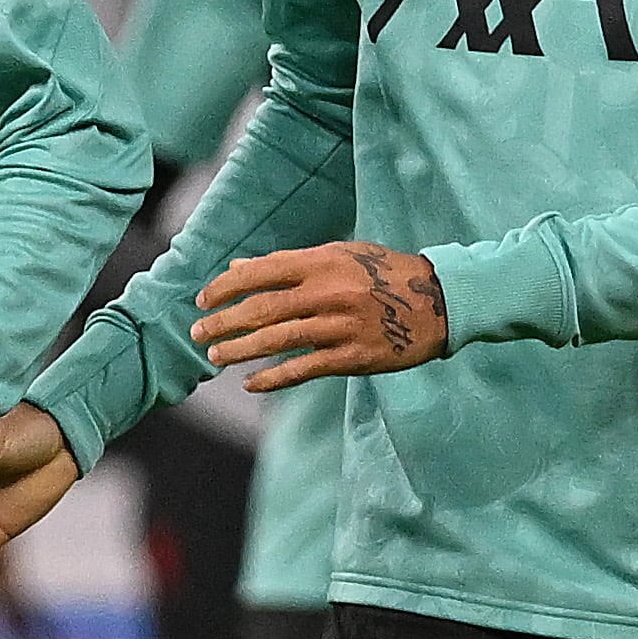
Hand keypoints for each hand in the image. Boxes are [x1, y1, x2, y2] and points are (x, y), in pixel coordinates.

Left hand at [193, 241, 445, 391]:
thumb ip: (289, 263)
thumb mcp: (339, 255)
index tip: (202, 299)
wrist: (439, 301)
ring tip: (215, 356)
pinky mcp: (354, 357)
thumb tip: (239, 268)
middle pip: (262, 310)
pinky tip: (251, 383)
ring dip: (241, 350)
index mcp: (322, 261)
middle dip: (224, 323)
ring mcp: (341, 326)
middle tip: (198, 333)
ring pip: (278, 341)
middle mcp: (329, 292)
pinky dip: (274, 378)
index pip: (261, 273)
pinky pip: (305, 370)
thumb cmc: (383, 272)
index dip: (226, 287)